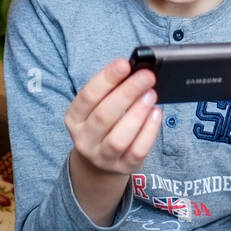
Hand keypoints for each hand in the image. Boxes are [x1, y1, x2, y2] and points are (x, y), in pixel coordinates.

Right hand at [65, 57, 160, 177]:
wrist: (100, 162)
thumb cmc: (103, 124)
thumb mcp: (98, 106)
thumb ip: (112, 90)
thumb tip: (135, 71)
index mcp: (74, 118)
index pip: (87, 96)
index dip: (106, 79)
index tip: (124, 64)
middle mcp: (84, 139)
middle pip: (104, 115)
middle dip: (127, 92)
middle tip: (146, 77)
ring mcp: (102, 156)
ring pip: (118, 138)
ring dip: (137, 113)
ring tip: (151, 95)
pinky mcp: (123, 166)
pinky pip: (137, 151)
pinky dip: (149, 131)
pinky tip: (156, 114)